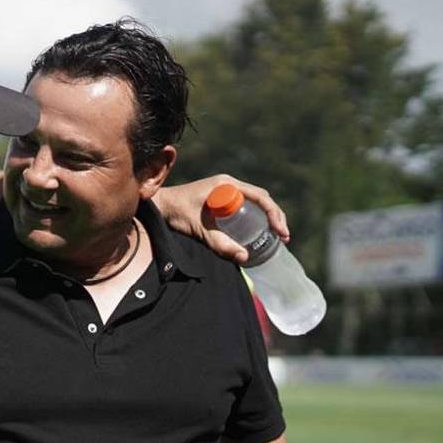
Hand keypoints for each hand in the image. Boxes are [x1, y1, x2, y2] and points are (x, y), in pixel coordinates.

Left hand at [153, 174, 289, 264]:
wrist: (159, 207)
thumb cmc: (176, 215)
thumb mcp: (199, 231)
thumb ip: (220, 244)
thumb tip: (245, 258)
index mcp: (226, 185)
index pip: (260, 197)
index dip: (274, 214)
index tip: (281, 232)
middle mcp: (228, 184)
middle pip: (261, 199)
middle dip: (275, 217)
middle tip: (283, 238)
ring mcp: (225, 190)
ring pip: (255, 202)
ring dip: (267, 217)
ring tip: (277, 237)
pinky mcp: (221, 198)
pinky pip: (244, 205)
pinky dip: (255, 217)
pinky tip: (260, 232)